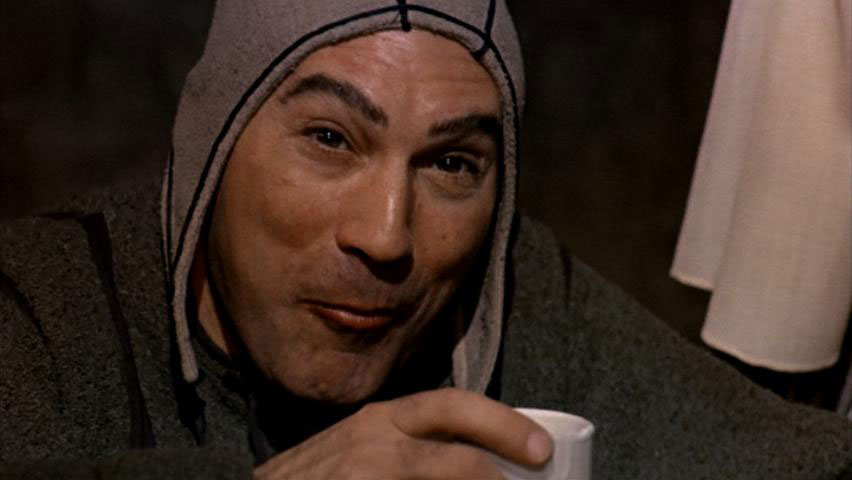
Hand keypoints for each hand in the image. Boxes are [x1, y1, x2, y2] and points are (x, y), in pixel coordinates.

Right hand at [253, 387, 552, 478]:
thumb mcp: (356, 451)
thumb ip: (400, 449)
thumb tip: (471, 464)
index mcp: (381, 421)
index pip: (450, 406)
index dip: (500, 422)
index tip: (540, 445)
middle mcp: (374, 439)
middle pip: (454, 432)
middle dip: (504, 437)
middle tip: (542, 459)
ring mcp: (362, 471)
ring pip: (443, 468)